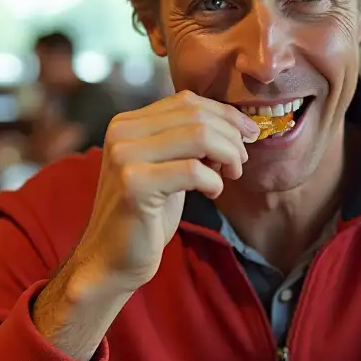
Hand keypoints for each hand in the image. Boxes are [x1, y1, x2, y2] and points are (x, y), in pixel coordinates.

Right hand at [66, 90, 259, 299]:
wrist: (112, 259)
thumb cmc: (145, 216)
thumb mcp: (165, 169)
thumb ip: (186, 143)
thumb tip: (233, 126)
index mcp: (126, 123)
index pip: (186, 101)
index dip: (225, 114)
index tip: (248, 134)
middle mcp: (121, 133)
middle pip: (196, 116)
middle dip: (231, 136)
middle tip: (240, 162)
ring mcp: (125, 157)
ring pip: (199, 136)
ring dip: (227, 155)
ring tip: (231, 175)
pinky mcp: (135, 184)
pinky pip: (194, 170)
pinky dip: (214, 180)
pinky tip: (213, 192)